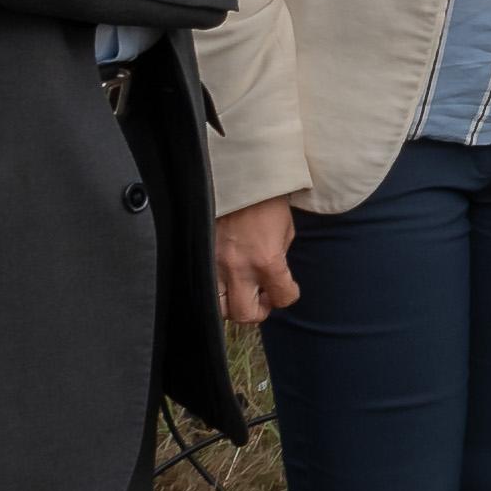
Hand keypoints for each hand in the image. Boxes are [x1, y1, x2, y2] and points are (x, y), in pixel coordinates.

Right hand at [212, 197, 301, 324]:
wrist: (239, 176)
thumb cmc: (266, 200)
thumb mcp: (285, 231)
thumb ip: (280, 258)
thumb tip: (274, 277)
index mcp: (267, 260)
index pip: (283, 297)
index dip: (289, 295)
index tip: (286, 288)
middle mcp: (239, 267)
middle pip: (246, 314)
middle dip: (258, 310)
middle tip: (262, 297)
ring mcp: (216, 264)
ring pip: (220, 308)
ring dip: (233, 304)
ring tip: (241, 290)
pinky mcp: (202, 256)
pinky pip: (206, 287)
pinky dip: (216, 291)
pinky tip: (225, 280)